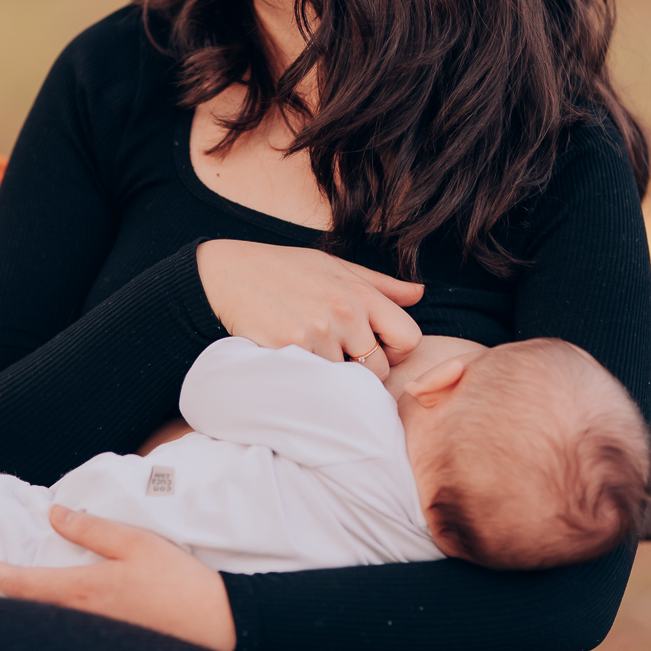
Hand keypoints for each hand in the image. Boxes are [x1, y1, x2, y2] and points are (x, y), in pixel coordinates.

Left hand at [0, 505, 235, 650]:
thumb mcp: (135, 542)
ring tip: (13, 592)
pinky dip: (49, 621)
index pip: (25, 585)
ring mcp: (94, 638)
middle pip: (28, 611)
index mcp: (84, 590)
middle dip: (3, 595)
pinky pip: (66, 634)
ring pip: (46, 624)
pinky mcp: (109, 647)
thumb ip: (92, 529)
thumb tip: (54, 515)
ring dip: (25, 609)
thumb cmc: (176, 579)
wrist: (213, 624)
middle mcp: (81, 620)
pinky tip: (53, 614)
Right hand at [196, 241, 422, 378]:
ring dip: (331, 376)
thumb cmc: (285, 269)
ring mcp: (319, 332)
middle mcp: (346, 312)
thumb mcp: (335, 267)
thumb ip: (380, 285)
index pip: (409, 338)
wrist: (230, 273)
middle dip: (362, 370)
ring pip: (347, 382)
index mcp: (361, 292)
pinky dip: (308, 379)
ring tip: (310, 355)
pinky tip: (293, 360)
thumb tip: (420, 294)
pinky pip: (316, 383)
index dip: (395, 351)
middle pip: (379, 370)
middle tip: (335, 357)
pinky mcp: (292, 349)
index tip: (374, 349)